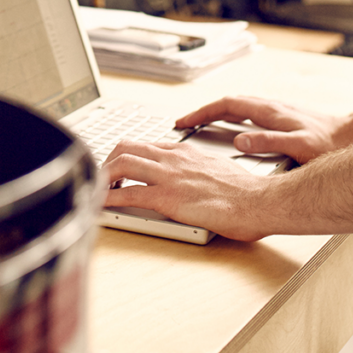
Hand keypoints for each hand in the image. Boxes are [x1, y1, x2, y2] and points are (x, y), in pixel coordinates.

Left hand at [102, 141, 273, 241]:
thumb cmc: (244, 191)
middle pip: (127, 148)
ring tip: (95, 190)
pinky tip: (100, 207)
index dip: (128, 156)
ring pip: (122, 164)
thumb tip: (194, 180)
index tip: (120, 168)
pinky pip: (128, 195)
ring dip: (103, 177)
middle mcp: (173, 159)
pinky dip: (108, 200)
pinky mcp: (167, 198)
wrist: (256, 200)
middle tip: (102, 178)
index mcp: (186, 152)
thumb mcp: (218, 170)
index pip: (146, 145)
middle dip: (108, 161)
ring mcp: (169, 177)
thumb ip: (199, 170)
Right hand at [174, 96, 347, 163]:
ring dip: (217, 113)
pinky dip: (233, 118)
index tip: (183, 122)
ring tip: (201, 126)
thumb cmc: (329, 144)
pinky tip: (233, 130)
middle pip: (229, 103)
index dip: (202, 113)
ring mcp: (277, 111)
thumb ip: (268, 142)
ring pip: (239, 107)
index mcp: (270, 112)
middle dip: (204, 112)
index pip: (227, 105)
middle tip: (184, 124)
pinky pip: (249, 113)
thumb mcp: (298, 147)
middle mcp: (271, 107)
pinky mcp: (283, 118)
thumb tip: (239, 140)